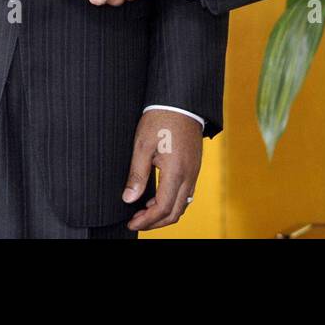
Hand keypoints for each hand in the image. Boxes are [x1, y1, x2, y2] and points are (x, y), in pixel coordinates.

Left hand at [123, 109, 202, 230]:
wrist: (181, 101)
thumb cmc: (160, 120)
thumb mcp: (142, 146)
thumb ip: (137, 175)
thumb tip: (129, 199)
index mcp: (176, 171)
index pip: (163, 208)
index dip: (146, 220)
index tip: (131, 222)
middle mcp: (189, 175)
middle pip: (176, 211)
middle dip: (155, 222)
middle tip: (136, 221)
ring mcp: (194, 171)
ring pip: (183, 204)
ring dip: (165, 213)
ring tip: (144, 211)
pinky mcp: (195, 166)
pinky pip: (186, 193)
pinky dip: (172, 202)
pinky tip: (157, 197)